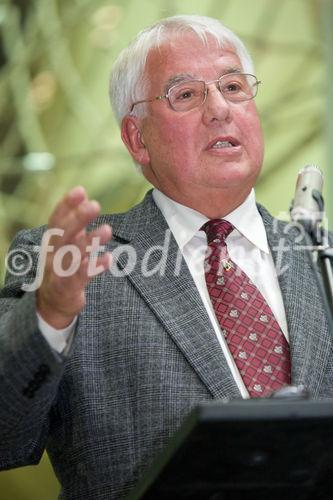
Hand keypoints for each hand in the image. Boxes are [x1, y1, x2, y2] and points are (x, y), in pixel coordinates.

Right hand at [36, 186, 111, 328]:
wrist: (53, 303)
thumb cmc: (63, 267)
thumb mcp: (66, 244)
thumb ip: (75, 223)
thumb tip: (85, 197)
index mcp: (52, 241)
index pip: (56, 219)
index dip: (66, 205)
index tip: (81, 190)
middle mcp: (52, 254)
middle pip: (63, 233)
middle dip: (78, 218)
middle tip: (95, 205)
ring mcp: (58, 271)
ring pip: (73, 254)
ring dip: (90, 241)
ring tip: (107, 230)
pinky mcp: (68, 288)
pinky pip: (81, 276)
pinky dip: (94, 267)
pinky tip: (108, 259)